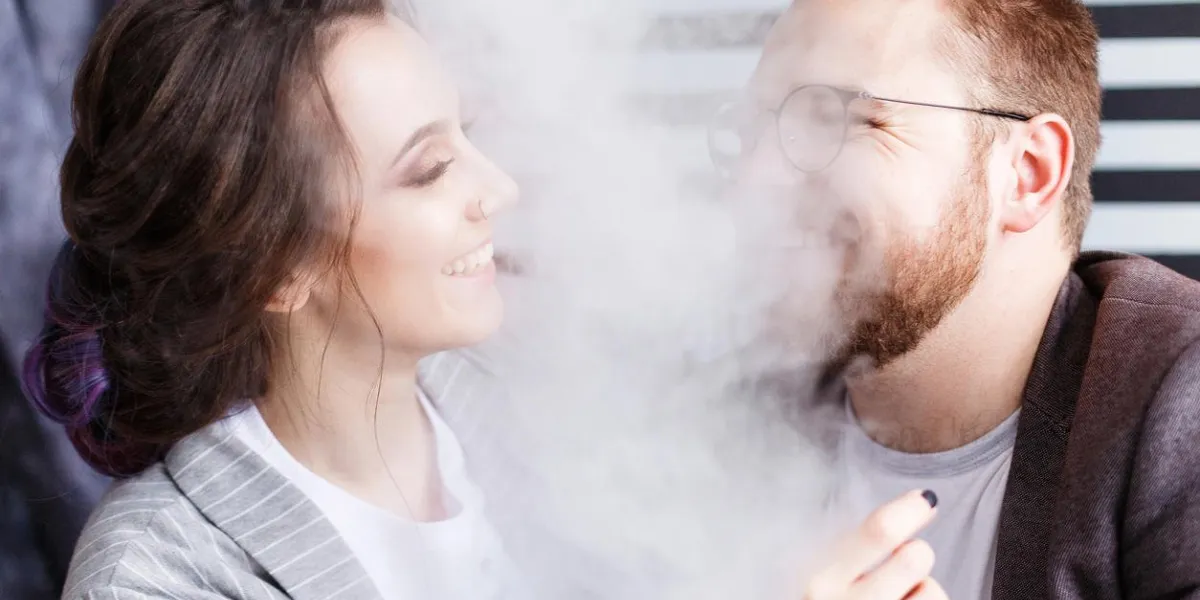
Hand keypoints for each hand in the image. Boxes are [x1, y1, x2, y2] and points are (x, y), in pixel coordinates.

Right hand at [802, 490, 946, 599]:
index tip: (925, 500)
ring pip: (934, 591)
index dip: (909, 510)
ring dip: (926, 594)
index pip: (878, 533)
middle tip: (901, 571)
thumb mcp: (830, 582)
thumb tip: (923, 502)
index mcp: (822, 583)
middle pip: (914, 557)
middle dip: (917, 556)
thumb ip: (863, 548)